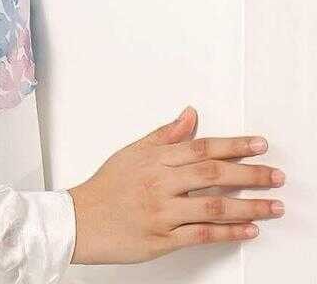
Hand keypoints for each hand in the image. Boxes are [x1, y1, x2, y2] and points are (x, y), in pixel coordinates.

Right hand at [67, 105, 285, 264]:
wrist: (80, 220)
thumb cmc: (106, 187)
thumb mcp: (132, 153)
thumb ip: (164, 135)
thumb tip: (189, 115)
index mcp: (153, 159)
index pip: (201, 148)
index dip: (233, 145)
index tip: (259, 145)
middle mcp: (159, 183)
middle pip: (212, 174)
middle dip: (250, 174)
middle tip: (276, 175)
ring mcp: (162, 212)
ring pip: (213, 206)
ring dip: (249, 206)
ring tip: (274, 204)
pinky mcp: (163, 239)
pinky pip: (203, 234)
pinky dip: (230, 233)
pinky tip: (249, 229)